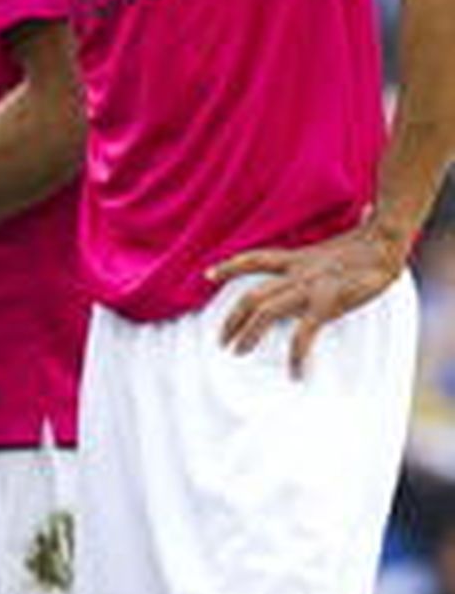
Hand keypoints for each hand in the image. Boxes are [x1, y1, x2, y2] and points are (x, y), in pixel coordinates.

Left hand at [208, 217, 408, 376]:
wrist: (386, 243)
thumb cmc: (369, 244)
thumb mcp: (337, 244)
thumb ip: (328, 247)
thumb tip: (357, 219)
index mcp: (296, 259)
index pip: (253, 259)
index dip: (229, 267)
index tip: (207, 275)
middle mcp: (295, 273)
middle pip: (250, 295)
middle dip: (231, 320)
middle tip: (221, 340)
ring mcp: (308, 288)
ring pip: (264, 312)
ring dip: (247, 334)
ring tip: (237, 352)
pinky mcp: (326, 304)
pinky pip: (302, 335)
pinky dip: (296, 356)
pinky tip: (295, 373)